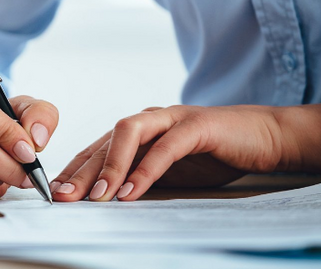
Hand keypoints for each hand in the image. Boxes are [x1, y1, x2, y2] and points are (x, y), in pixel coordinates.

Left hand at [51, 103, 320, 201]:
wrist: (266, 138)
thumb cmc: (216, 155)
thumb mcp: (172, 172)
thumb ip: (142, 178)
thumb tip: (108, 202)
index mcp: (140, 130)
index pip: (98, 148)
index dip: (75, 169)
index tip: (54, 194)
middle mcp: (150, 119)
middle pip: (105, 140)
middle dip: (82, 170)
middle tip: (63, 198)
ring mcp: (172, 118)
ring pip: (128, 133)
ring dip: (110, 167)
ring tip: (97, 197)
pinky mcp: (197, 125)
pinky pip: (166, 146)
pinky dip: (146, 170)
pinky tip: (133, 193)